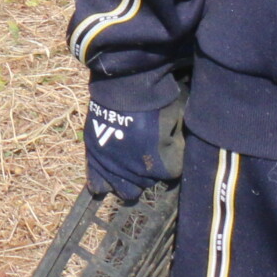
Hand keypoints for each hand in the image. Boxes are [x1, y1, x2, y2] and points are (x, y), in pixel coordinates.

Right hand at [82, 73, 186, 202]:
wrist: (126, 86)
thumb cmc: (157, 101)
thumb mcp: (179, 122)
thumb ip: (180, 142)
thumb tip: (180, 147)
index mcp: (164, 166)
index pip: (172, 173)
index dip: (171, 157)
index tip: (168, 143)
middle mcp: (141, 174)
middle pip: (148, 183)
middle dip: (151, 170)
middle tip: (148, 152)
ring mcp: (116, 168)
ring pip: (126, 191)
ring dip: (130, 180)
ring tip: (130, 167)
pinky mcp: (96, 158)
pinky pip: (98, 183)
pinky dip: (103, 182)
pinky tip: (107, 181)